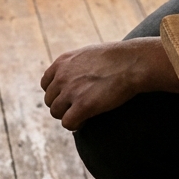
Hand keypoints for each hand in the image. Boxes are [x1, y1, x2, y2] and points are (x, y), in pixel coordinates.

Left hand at [40, 38, 175, 130]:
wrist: (132, 63)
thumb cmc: (117, 58)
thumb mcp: (89, 54)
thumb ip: (76, 65)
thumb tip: (75, 78)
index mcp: (62, 62)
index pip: (46, 84)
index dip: (57, 93)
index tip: (69, 97)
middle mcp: (62, 76)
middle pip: (50, 100)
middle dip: (63, 106)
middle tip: (79, 108)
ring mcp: (71, 91)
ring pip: (56, 113)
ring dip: (68, 115)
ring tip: (84, 114)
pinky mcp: (82, 106)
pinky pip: (68, 123)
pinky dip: (76, 125)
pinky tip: (87, 120)